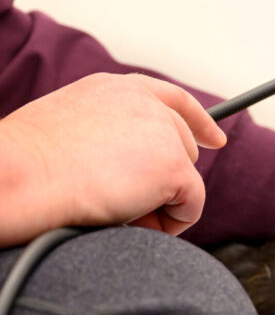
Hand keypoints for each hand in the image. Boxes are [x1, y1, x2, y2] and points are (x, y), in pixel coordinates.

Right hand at [0, 73, 225, 245]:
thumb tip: (135, 171)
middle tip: (124, 205)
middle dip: (162, 184)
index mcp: (116, 90)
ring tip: (116, 209)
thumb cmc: (30, 165)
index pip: (173, 99)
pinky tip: (132, 219)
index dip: (199, 122)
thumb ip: (112, 137)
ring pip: (186, 182)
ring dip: (158, 205)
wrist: (20, 175)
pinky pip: (191, 207)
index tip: (215, 139)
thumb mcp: (73, 132)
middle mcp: (146, 104)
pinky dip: (169, 224)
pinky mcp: (173, 166)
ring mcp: (163, 133)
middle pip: (184, 151)